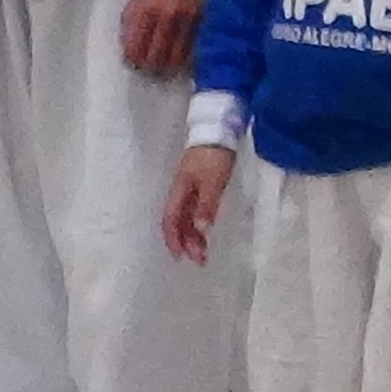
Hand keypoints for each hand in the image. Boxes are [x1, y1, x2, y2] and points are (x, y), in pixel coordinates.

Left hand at [120, 0, 201, 78]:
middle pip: (155, 52)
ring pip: (176, 53)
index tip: (131, 64)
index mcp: (143, 9)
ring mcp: (184, 18)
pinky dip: (186, 57)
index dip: (133, 57)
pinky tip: (181, 63)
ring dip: (168, 66)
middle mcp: (163, 16)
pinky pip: (192, 45)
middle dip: (150, 66)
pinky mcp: (200, 19)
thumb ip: (132, 19)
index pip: (135, 42)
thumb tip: (129, 46)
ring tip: (164, 71)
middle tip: (148, 72)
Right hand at [164, 139, 236, 265]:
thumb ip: (207, 206)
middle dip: (185, 243)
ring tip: (204, 251)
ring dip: (192, 236)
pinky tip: (204, 231)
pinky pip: (192, 210)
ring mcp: (188, 188)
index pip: (171, 220)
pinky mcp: (197, 185)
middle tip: (199, 260)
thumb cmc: (215, 156)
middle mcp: (181, 192)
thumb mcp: (214, 182)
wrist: (218, 131)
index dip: (174, 239)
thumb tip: (201, 230)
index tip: (182, 257)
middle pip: (177, 222)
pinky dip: (197, 224)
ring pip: (185, 218)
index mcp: (180, 191)